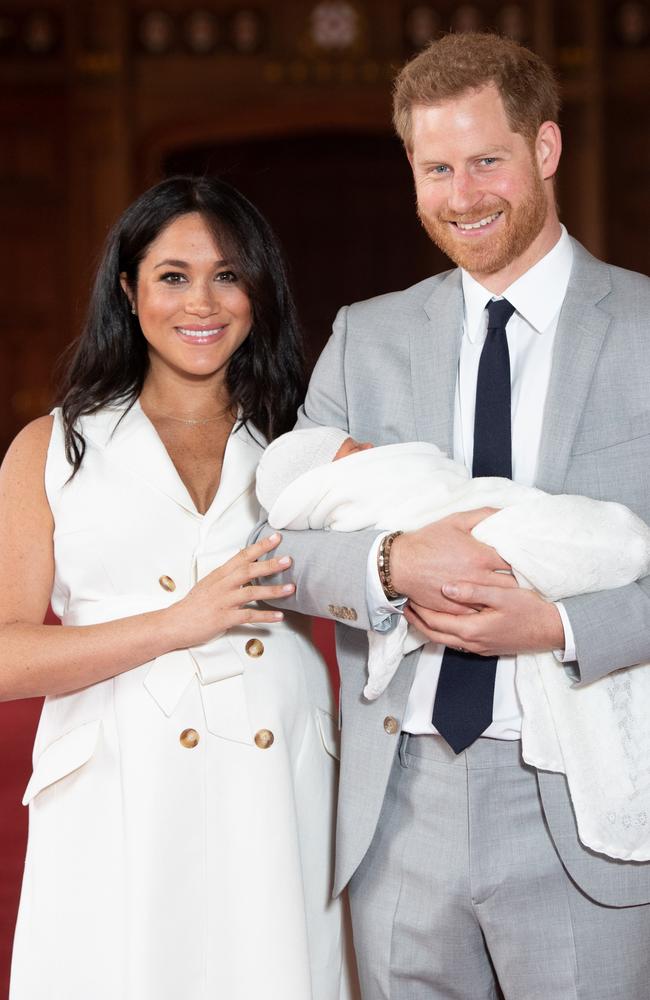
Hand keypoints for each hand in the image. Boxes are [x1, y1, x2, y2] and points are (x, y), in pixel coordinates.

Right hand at [167, 533, 294, 647]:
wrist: (174, 623)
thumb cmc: (193, 605)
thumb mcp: (209, 583)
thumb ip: (226, 575)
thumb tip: (243, 562)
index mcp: (219, 575)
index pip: (241, 556)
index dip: (259, 546)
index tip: (275, 538)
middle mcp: (222, 586)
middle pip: (248, 571)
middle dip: (269, 564)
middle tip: (288, 560)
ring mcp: (223, 602)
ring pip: (251, 593)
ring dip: (273, 591)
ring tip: (290, 588)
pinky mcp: (224, 618)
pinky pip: (248, 617)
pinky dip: (265, 616)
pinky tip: (279, 616)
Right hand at [390, 509, 513, 613]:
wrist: (401, 564)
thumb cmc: (428, 541)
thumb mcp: (456, 521)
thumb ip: (483, 515)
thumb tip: (505, 513)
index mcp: (481, 556)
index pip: (516, 561)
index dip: (524, 560)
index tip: (528, 559)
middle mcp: (478, 578)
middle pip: (512, 584)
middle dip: (520, 580)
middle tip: (525, 577)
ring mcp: (468, 596)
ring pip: (498, 601)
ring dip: (507, 596)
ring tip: (513, 592)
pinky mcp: (458, 610)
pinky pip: (481, 612)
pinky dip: (488, 607)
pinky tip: (492, 603)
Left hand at [404, 582, 564, 656]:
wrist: (552, 631)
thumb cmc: (530, 610)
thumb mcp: (502, 595)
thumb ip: (473, 591)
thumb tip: (445, 588)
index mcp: (472, 629)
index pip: (434, 621)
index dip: (419, 609)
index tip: (408, 595)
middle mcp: (472, 643)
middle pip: (434, 634)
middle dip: (417, 620)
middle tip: (405, 605)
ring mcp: (478, 647)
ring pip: (444, 640)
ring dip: (429, 626)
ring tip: (419, 611)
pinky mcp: (485, 647)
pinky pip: (456, 641)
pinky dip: (444, 630)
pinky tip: (444, 618)